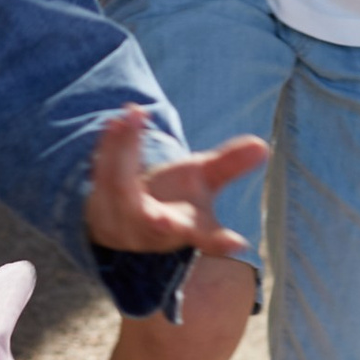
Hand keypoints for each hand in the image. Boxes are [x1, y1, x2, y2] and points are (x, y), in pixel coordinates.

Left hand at [82, 108, 267, 258]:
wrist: (124, 215)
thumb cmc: (173, 200)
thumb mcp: (202, 182)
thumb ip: (229, 166)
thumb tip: (261, 145)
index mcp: (185, 230)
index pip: (205, 239)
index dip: (220, 242)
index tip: (239, 245)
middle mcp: (151, 229)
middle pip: (153, 222)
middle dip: (154, 215)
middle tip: (164, 206)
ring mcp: (120, 218)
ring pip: (120, 188)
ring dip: (126, 150)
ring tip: (135, 114)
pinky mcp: (97, 201)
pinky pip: (101, 173)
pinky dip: (109, 145)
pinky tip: (117, 120)